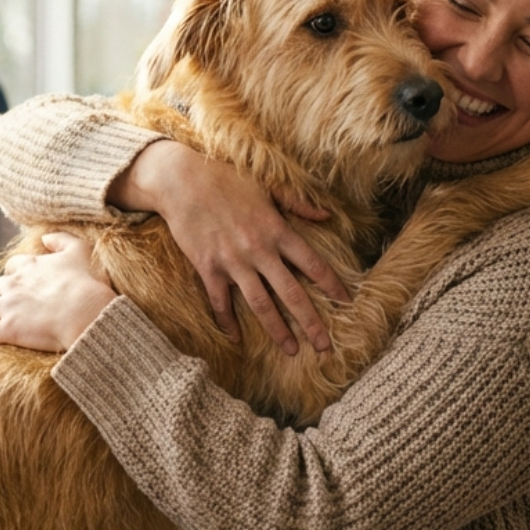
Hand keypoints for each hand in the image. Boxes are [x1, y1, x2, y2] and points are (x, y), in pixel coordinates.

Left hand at [0, 233, 115, 353]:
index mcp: (29, 265)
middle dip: (3, 295)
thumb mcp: (80, 250)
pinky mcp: (7, 329)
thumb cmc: (86, 282)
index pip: (13, 266)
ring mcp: (8, 307)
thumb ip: (61, 239)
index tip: (25, 283)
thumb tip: (45, 237)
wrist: (85, 312)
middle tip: (13, 305)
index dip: (17, 274)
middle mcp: (13, 284)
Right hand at [114, 140, 348, 355]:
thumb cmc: (227, 178)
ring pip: (260, 304)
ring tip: (291, 351)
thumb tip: (327, 215)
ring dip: (277, 330)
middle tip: (325, 347)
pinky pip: (220, 302)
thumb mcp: (268, 186)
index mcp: (277, 230)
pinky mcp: (208, 268)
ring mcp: (232, 262)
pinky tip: (236, 339)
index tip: (347, 303)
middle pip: (291, 294)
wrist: (183, 180)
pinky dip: (228, 322)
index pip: (313, 264)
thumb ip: (299, 203)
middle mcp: (258, 250)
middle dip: (311, 322)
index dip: (333, 285)